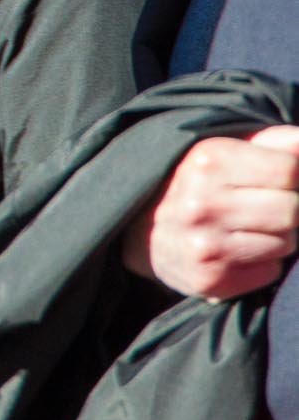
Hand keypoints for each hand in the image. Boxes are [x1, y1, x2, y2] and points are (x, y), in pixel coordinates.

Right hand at [123, 125, 298, 298]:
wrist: (136, 230)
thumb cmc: (193, 184)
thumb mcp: (222, 149)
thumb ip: (271, 140)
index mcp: (207, 161)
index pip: (289, 170)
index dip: (291, 176)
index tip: (274, 179)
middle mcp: (202, 203)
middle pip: (292, 210)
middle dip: (287, 208)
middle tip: (263, 206)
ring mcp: (205, 244)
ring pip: (286, 243)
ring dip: (276, 237)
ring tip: (246, 228)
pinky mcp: (209, 279)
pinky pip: (270, 272)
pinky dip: (261, 263)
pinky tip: (236, 251)